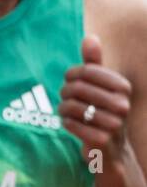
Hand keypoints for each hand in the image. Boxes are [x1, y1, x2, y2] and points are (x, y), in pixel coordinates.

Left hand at [59, 35, 131, 166]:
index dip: (71, 74)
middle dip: (65, 91)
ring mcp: (114, 124)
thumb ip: (94, 63)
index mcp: (123, 87)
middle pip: (77, 88)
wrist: (110, 149)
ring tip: (66, 110)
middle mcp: (122, 105)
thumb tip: (90, 37)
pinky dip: (65, 122)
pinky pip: (71, 123)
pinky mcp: (101, 140)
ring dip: (63, 108)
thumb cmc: (101, 110)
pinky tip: (70, 123)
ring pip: (72, 106)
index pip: (86, 70)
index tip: (70, 80)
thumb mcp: (99, 86)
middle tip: (65, 97)